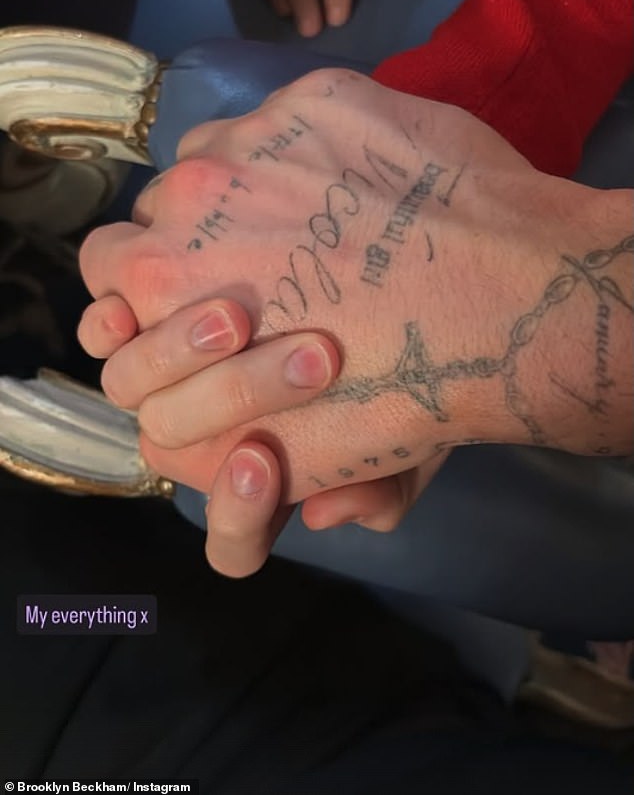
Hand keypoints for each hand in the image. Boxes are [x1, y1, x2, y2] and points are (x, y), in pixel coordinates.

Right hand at [79, 70, 632, 504]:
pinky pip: (275, 121)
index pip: (105, 276)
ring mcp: (252, 141)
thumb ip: (270, 475)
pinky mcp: (316, 99)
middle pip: (139, 217)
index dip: (135, 295)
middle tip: (229, 267)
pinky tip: (345, 183)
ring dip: (229, 191)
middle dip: (168, 244)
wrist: (512, 302)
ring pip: (204, 160)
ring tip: (292, 224)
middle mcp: (186, 205)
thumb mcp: (322, 459)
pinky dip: (294, 149)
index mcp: (163, 287)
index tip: (172, 299)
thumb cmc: (409, 388)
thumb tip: (282, 486)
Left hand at [79, 292, 448, 574]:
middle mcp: (210, 433)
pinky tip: (136, 302)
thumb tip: (321, 514)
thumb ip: (383, 487)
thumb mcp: (413, 438)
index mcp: (268, 481)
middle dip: (229, 402)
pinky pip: (109, 330)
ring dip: (166, 357)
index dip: (239, 515)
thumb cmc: (406, 372)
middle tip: (299, 362)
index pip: (235, 539)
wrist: (408, 290)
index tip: (263, 462)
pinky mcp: (158, 306)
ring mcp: (175, 375)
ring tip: (230, 320)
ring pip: (130, 389)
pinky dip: (113, 321)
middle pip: (175, 446)